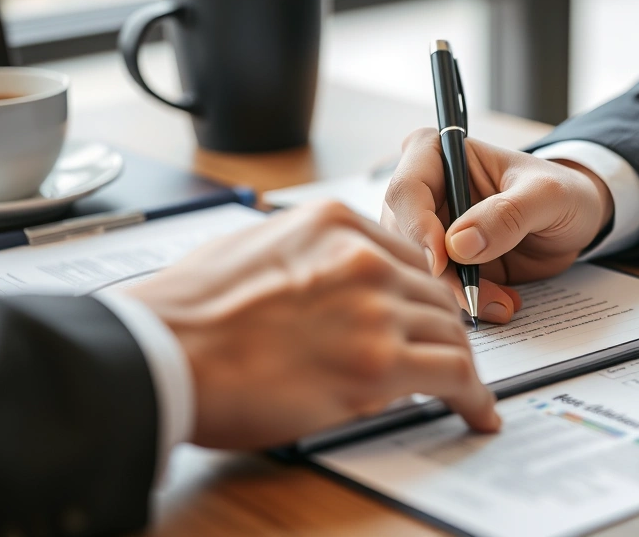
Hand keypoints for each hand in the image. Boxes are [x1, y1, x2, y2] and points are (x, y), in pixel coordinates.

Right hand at [127, 201, 499, 449]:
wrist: (161, 352)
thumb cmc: (189, 312)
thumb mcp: (256, 251)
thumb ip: (310, 262)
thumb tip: (327, 290)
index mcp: (334, 225)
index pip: (408, 257)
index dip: (423, 295)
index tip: (428, 317)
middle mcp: (364, 259)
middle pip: (435, 296)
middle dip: (445, 333)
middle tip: (451, 362)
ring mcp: (375, 308)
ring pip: (453, 334)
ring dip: (464, 368)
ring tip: (469, 394)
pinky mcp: (378, 363)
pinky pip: (455, 376)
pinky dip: (474, 398)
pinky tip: (477, 413)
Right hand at [382, 128, 613, 323]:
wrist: (576, 223)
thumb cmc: (562, 192)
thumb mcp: (547, 196)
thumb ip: (507, 214)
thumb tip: (458, 244)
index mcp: (438, 154)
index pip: (406, 188)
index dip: (416, 226)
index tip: (442, 261)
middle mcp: (426, 191)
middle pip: (404, 236)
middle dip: (438, 273)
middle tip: (474, 296)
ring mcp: (432, 229)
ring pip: (418, 268)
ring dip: (456, 294)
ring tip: (501, 302)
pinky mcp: (446, 262)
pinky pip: (441, 288)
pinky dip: (469, 303)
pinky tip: (502, 303)